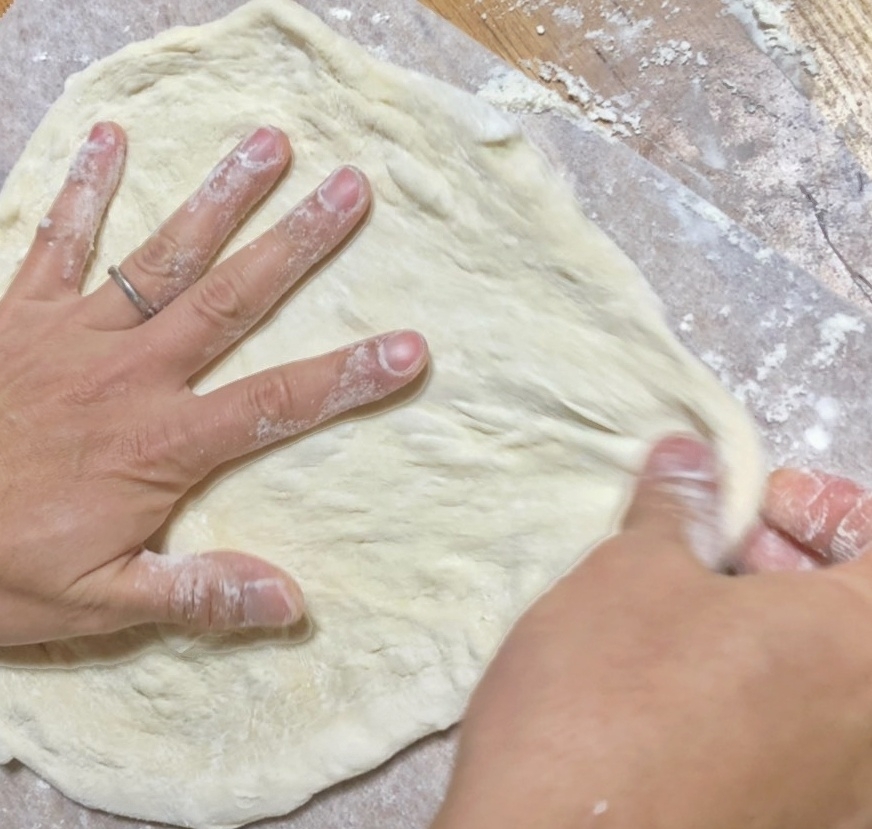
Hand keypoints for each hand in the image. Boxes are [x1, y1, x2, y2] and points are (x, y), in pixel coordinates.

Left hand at [0, 122, 427, 644]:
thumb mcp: (96, 605)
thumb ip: (197, 596)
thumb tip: (291, 602)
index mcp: (159, 444)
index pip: (276, 405)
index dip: (348, 377)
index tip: (409, 347)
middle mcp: (128, 374)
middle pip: (231, 299)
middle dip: (296, 243)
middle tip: (349, 189)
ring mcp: (71, 334)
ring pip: (162, 257)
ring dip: (219, 198)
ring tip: (268, 143)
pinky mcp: (16, 314)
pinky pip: (52, 241)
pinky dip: (84, 191)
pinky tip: (113, 139)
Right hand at [433, 437, 871, 828]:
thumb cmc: (604, 692)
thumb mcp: (630, 573)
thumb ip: (679, 508)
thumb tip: (689, 454)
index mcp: (856, 647)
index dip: (827, 507)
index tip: (756, 501)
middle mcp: (868, 732)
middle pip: (856, 619)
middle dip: (793, 563)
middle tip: (715, 549)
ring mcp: (836, 797)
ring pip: (828, 686)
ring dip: (774, 630)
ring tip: (690, 615)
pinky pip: (800, 745)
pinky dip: (761, 696)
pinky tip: (683, 693)